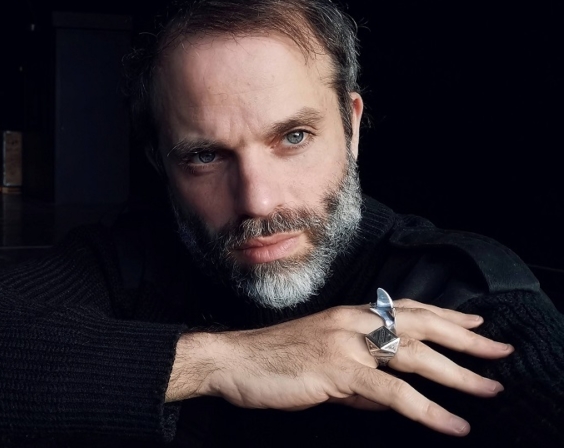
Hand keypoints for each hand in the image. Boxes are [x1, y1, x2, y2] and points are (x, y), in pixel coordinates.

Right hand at [166, 299, 513, 435]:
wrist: (231, 361)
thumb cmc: (270, 362)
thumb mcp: (319, 360)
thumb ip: (356, 376)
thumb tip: (386, 396)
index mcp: (347, 315)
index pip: (406, 309)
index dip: (444, 315)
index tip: (474, 324)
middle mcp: (353, 323)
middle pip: (422, 325)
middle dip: (466, 340)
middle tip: (500, 351)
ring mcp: (347, 345)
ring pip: (416, 357)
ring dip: (459, 375)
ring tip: (489, 390)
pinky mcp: (340, 372)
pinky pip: (395, 393)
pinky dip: (429, 410)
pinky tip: (452, 422)